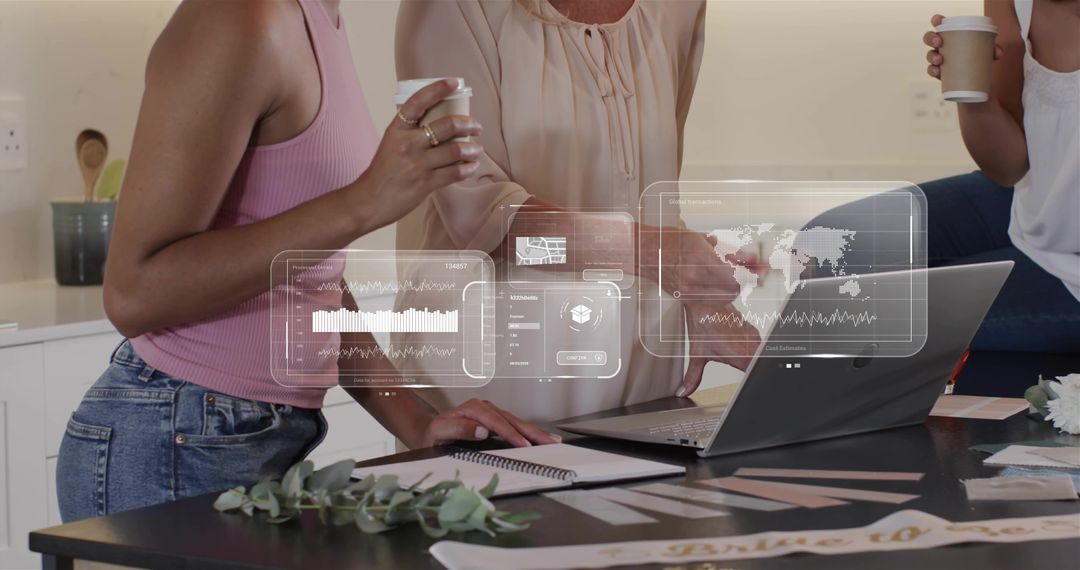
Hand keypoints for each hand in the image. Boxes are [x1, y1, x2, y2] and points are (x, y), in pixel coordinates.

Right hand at [351, 78, 483, 229]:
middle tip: (476, 126)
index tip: (454, 82)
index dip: (438, 89)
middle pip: (446, 125)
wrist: (368, 200)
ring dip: (473, 149)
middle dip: (468, 123)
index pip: (418, 101)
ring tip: (477, 150)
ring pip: (456, 150)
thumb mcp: (391, 144)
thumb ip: (411, 133)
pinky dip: (468, 168)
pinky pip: (455, 173)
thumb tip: (442, 125)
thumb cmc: (383, 172)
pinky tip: (472, 166)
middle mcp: (408, 143)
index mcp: (397, 129)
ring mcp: (417, 164)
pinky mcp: (425, 183)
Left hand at [419, 398, 561, 447]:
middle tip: (549, 441)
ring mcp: (491, 413)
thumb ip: (459, 429)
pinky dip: (527, 432)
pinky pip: (514, 426)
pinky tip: (538, 438)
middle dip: (532, 432)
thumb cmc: (434, 434)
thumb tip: (481, 430)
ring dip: (534, 432)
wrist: (429, 432)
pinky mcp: (495, 420)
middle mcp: (484, 407)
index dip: (512, 434)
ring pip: (516, 422)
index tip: (524, 445)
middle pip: (512, 420)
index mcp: (473, 408)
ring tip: (551, 440)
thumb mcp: (440, 432)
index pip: (497, 422)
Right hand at [641, 226, 741, 299]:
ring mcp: (688, 291)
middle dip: (744, 281)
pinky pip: (711, 302)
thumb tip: (751, 258)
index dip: (751, 275)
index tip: (759, 270)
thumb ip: (730, 251)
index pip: (736, 275)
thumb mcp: (703, 239)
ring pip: (724, 298)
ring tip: (731, 276)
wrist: (645, 252)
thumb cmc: (670, 241)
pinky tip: (718, 284)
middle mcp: (694, 277)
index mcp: (700, 258)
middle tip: (748, 271)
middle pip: (733, 289)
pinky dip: (720, 294)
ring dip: (733, 288)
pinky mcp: (685, 298)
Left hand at [678, 300, 760, 396]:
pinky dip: (748, 351)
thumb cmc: (703, 322)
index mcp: (742, 355)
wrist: (705, 300)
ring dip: (750, 361)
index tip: (748, 386)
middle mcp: (752, 345)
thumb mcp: (697, 355)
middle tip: (743, 379)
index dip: (752, 383)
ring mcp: (753, 336)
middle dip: (752, 374)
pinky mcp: (752, 330)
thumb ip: (693, 376)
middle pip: (759, 366)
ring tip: (737, 361)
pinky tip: (736, 349)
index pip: (756, 375)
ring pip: (758, 355)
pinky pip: (755, 345)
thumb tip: (685, 390)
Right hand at [924, 14, 1003, 79]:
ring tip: (940, 60)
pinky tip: (938, 72)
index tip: (938, 22)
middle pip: (930, 38)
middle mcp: (943, 45)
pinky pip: (931, 70)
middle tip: (939, 42)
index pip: (940, 24)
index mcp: (952, 35)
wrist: (977, 77)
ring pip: (929, 55)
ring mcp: (939, 58)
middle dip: (931, 38)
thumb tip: (998, 52)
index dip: (937, 21)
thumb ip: (994, 49)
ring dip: (932, 56)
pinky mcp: (939, 72)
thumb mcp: (987, 51)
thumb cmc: (979, 58)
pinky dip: (933, 71)